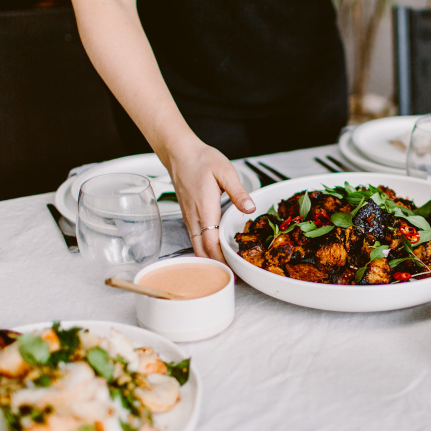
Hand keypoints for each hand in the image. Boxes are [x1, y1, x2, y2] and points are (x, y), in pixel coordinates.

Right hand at [163, 138, 255, 260]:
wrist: (180, 154)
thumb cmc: (202, 160)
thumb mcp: (225, 172)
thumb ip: (238, 192)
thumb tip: (250, 209)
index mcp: (205, 210)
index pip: (212, 244)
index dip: (222, 260)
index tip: (234, 270)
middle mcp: (195, 218)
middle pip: (203, 251)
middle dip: (217, 266)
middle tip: (233, 276)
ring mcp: (190, 218)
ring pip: (197, 247)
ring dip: (210, 260)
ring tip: (226, 269)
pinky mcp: (189, 216)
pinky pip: (196, 239)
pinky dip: (204, 250)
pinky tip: (214, 253)